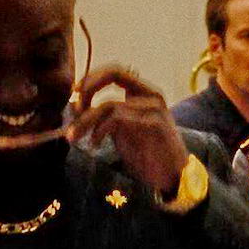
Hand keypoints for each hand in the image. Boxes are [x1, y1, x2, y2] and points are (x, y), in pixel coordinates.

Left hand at [67, 64, 187, 195]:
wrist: (173, 177)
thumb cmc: (148, 155)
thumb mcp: (120, 133)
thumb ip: (103, 118)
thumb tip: (74, 106)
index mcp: (144, 94)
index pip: (115, 72)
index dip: (92, 77)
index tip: (75, 92)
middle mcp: (151, 96)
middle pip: (114, 75)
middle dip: (89, 87)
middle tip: (75, 109)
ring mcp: (154, 108)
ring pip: (109, 104)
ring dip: (86, 120)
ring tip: (75, 136)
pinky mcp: (154, 124)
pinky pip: (118, 119)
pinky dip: (100, 130)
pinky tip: (95, 143)